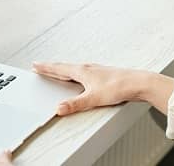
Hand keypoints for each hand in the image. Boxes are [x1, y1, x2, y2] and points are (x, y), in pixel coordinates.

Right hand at [32, 62, 150, 115]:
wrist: (138, 83)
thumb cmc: (119, 87)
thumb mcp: (93, 98)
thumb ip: (75, 104)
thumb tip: (60, 108)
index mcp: (82, 71)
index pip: (59, 69)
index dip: (46, 68)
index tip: (35, 65)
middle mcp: (88, 68)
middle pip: (64, 67)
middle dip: (51, 68)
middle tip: (41, 67)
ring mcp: (95, 71)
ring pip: (74, 70)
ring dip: (63, 70)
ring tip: (56, 72)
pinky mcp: (102, 76)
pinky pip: (82, 73)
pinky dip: (74, 74)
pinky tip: (79, 79)